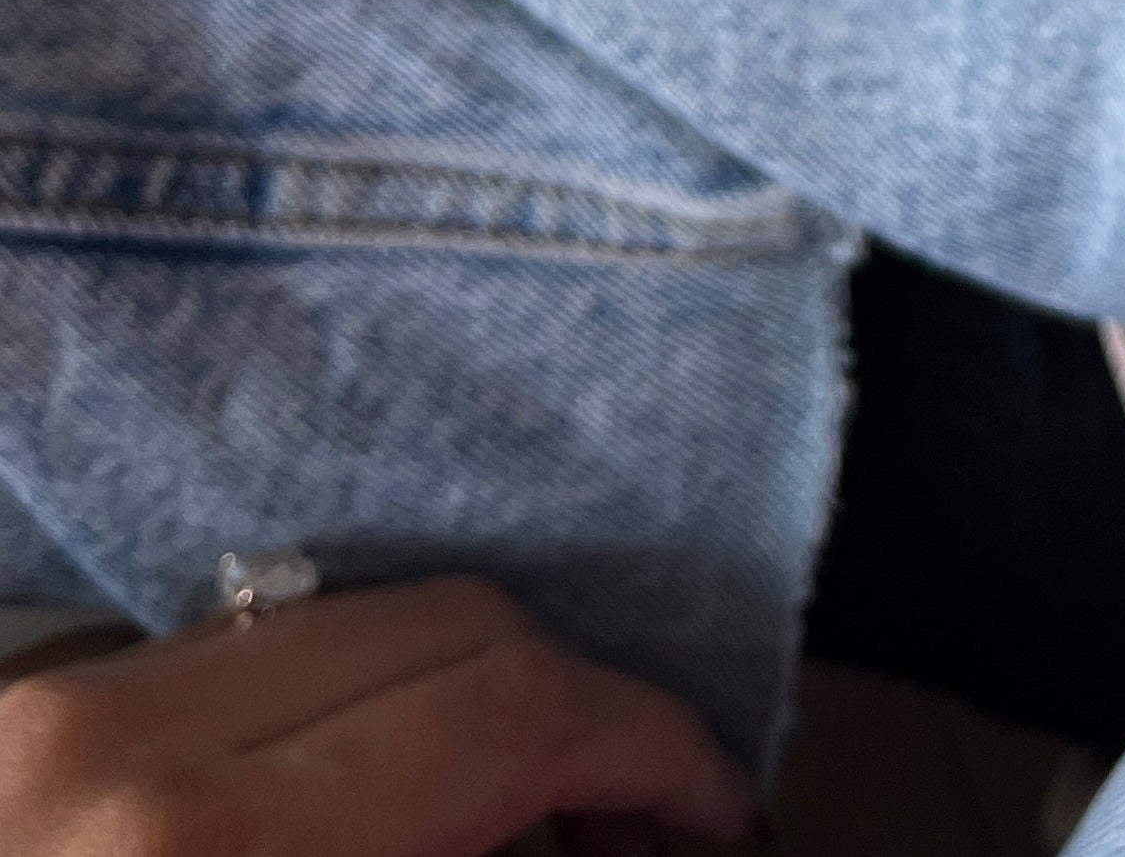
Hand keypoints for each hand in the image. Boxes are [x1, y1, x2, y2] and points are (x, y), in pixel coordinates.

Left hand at [0, 577, 754, 856]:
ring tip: (501, 842)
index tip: (718, 826)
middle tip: (638, 845)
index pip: (512, 699)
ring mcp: (42, 717)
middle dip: (577, 727)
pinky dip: (332, 726)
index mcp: (204, 843)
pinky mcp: (5, 728)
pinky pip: (227, 669)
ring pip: (345, 624)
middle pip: (451, 625)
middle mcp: (114, 738)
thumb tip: (616, 844)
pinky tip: (364, 828)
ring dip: (458, 713)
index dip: (657, 757)